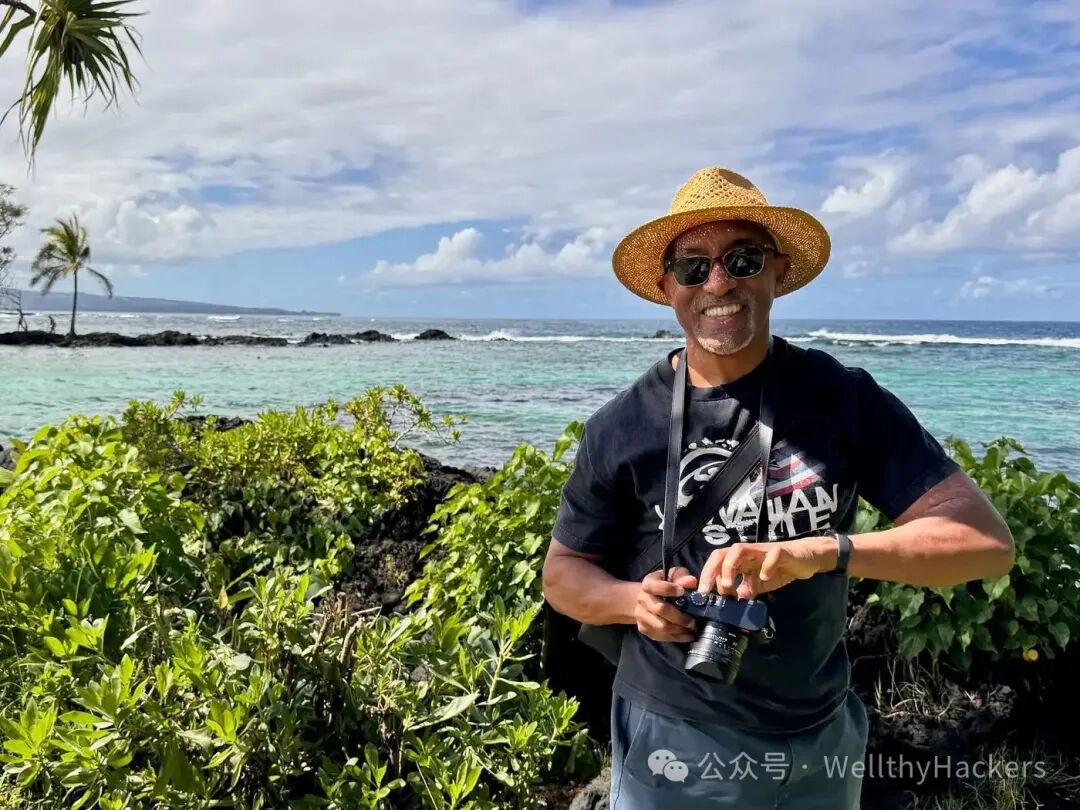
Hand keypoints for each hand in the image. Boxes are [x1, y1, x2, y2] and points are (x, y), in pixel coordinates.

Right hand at [634, 567, 698, 642]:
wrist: (648, 598)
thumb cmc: (665, 584)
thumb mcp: (674, 576)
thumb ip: (682, 577)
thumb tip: (691, 582)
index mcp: (648, 583)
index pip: (654, 587)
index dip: (669, 589)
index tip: (683, 592)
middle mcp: (642, 599)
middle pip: (660, 609)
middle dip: (679, 616)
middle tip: (693, 620)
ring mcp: (641, 615)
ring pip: (661, 626)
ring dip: (679, 629)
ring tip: (692, 628)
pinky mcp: (644, 628)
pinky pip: (661, 636)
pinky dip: (677, 637)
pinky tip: (687, 635)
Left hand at [698, 538, 836, 599]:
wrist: (806, 558)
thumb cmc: (779, 569)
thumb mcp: (758, 584)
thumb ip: (745, 591)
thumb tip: (730, 603)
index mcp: (740, 560)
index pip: (717, 563)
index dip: (708, 576)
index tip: (704, 594)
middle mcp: (747, 553)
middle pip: (722, 553)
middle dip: (712, 571)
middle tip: (707, 590)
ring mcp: (762, 551)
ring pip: (739, 550)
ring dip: (730, 566)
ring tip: (730, 585)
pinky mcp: (780, 551)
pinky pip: (771, 555)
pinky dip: (765, 566)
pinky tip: (764, 578)